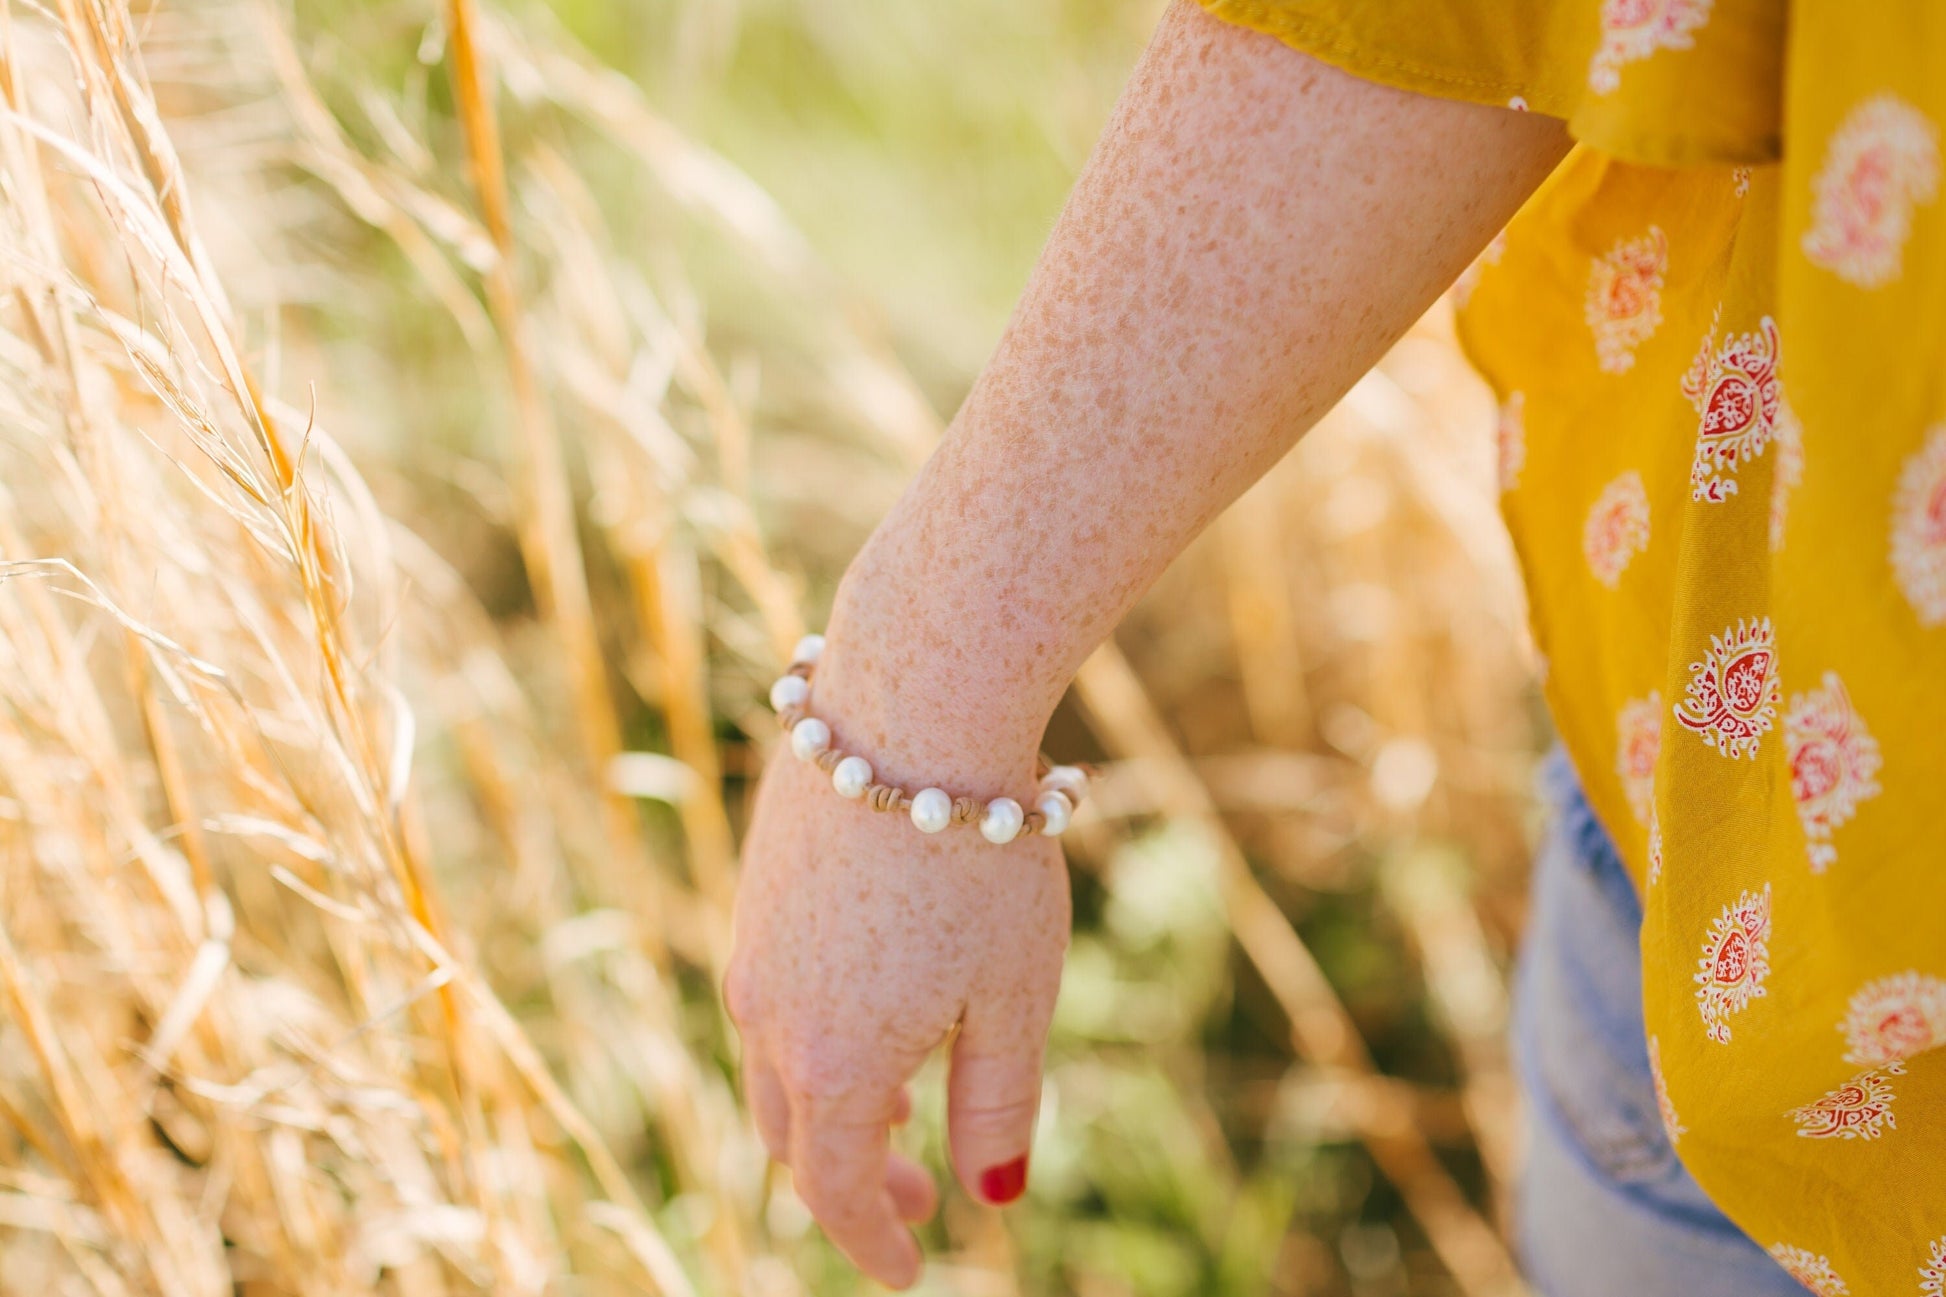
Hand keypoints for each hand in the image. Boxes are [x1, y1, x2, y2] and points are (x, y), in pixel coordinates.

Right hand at [725, 667, 1069, 1287]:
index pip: (837, 1189)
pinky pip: (772, 996)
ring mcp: (754, 948)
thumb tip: (991, 1195)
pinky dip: (814, 1036)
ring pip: (776, 1063)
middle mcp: (772, 1014)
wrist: (909, 708)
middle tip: (922, 1190)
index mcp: (836, 1062)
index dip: (873, 1240)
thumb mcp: (1014, 997)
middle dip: (854, 1180)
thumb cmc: (978, 857)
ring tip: (900, 1104)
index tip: (910, 1271)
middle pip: (795, 1134)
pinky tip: (872, 1006)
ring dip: (831, 1104)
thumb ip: (997, 1104)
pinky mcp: (757, 890)